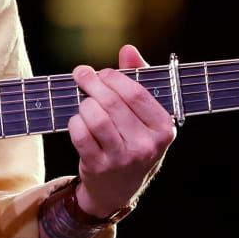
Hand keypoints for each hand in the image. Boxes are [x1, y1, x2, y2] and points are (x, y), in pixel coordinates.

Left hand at [68, 44, 175, 217]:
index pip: (137, 93)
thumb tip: (128, 49)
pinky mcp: (98, 167)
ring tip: (84, 103)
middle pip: (113, 103)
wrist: (119, 187)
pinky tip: (78, 120)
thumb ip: (138, 79)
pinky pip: (80, 135)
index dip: (115, 77)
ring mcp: (122, 159)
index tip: (102, 72)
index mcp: (163, 129)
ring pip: (95, 118)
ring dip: (84, 104)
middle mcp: (146, 145)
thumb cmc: (133, 140)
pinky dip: (75, 122)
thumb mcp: (144, 115)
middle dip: (92, 83)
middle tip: (81, 74)